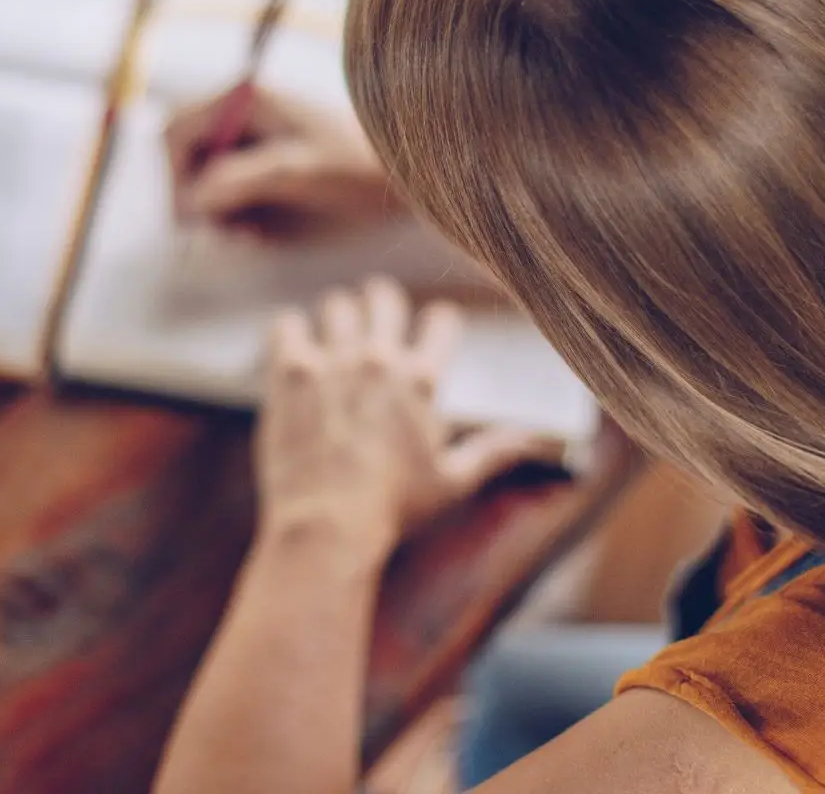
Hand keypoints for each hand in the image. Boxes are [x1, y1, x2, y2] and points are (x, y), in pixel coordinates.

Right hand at [165, 88, 399, 241]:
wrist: (402, 177)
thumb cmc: (357, 163)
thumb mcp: (297, 169)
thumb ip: (241, 179)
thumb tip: (190, 201)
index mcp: (246, 98)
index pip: (178, 133)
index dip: (176, 177)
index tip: (191, 218)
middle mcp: (241, 117)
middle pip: (186, 161)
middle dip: (197, 201)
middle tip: (220, 238)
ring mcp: (250, 146)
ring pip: (203, 185)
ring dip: (214, 217)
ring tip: (247, 239)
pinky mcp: (261, 173)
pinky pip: (226, 200)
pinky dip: (233, 222)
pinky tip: (257, 237)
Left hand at [255, 278, 567, 561]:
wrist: (328, 524)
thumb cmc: (394, 508)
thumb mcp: (454, 482)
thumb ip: (494, 451)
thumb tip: (536, 438)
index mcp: (422, 381)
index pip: (441, 323)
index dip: (439, 321)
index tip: (435, 323)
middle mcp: (380, 360)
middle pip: (385, 300)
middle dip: (383, 301)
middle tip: (377, 305)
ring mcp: (333, 360)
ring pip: (337, 306)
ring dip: (339, 313)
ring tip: (336, 322)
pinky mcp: (291, 370)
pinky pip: (288, 325)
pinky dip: (291, 329)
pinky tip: (293, 339)